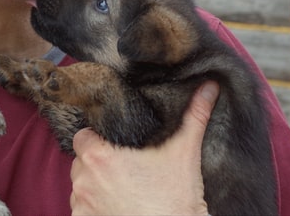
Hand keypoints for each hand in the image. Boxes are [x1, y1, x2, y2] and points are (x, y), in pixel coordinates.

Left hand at [69, 81, 218, 215]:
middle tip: (122, 167)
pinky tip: (116, 207)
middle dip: (97, 163)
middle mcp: (84, 181)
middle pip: (81, 162)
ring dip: (94, 186)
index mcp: (100, 157)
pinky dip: (94, 209)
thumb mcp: (184, 154)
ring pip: (80, 187)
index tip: (113, 145)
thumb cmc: (176, 200)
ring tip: (121, 189)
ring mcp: (82, 206)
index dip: (96, 139)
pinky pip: (81, 210)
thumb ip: (194, 117)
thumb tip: (209, 87)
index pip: (83, 137)